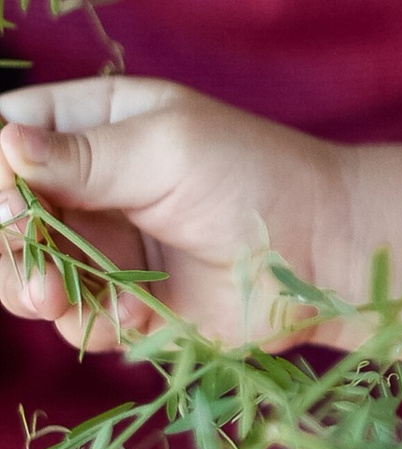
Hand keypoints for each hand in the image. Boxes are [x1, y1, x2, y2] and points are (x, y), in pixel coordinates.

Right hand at [0, 76, 352, 349]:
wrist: (323, 252)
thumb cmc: (254, 176)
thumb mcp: (166, 149)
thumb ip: (81, 155)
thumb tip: (2, 144)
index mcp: (91, 125)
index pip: (5, 140)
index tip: (12, 199)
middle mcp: (86, 186)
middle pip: (2, 214)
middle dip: (6, 239)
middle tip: (34, 254)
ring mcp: (101, 247)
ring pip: (23, 273)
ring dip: (30, 288)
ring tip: (56, 298)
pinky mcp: (123, 304)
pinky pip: (74, 321)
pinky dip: (93, 322)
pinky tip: (137, 313)